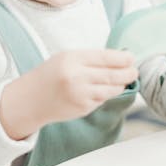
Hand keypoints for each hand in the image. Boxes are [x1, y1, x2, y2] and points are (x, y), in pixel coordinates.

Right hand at [0, 49, 138, 138]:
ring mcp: (80, 94)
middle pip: (112, 74)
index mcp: (72, 59)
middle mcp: (76, 76)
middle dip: (128, 73)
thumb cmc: (50, 75)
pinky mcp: (82, 108)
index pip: (105, 57)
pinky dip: (107, 95)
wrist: (30, 99)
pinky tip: (105, 91)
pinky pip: (102, 100)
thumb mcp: (66, 58)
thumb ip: (90, 59)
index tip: (131, 58)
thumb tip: (119, 59)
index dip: (122, 58)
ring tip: (124, 81)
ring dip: (121, 85)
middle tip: (135, 71)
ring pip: (111, 89)